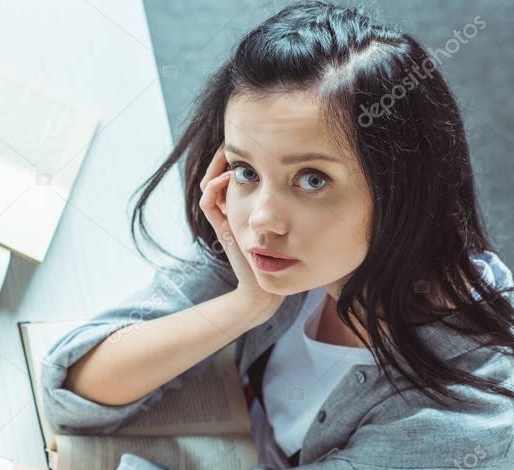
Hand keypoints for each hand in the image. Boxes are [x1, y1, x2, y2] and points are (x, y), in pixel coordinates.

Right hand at [198, 143, 285, 325]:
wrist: (268, 286)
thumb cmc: (286, 255)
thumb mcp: (294, 219)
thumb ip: (292, 199)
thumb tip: (306, 170)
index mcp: (248, 205)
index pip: (236, 172)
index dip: (240, 154)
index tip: (254, 140)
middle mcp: (233, 209)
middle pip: (219, 173)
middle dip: (226, 155)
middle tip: (237, 139)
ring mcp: (226, 217)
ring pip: (211, 184)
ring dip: (217, 167)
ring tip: (230, 154)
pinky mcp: (222, 227)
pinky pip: (208, 201)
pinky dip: (214, 186)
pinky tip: (230, 177)